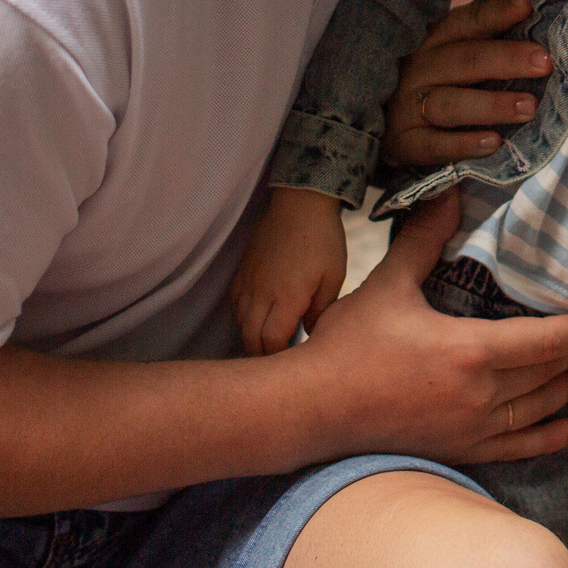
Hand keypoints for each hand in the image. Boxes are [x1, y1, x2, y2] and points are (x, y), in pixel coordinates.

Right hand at [230, 189, 349, 356]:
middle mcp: (262, 292)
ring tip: (266, 343)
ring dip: (251, 336)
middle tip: (276, 362)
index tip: (289, 364)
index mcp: (288, 297)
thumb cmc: (324, 240)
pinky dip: (242, 316)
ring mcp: (249, 280)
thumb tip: (309, 331)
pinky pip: (234, 302)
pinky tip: (255, 318)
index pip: (272, 341)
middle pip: (250, 337)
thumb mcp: (333, 276)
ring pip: (240, 322)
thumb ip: (321, 310)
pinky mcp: (243, 270)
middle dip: (261, 354)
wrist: (301, 203)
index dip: (278, 358)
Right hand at [300, 191, 567, 466]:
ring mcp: (471, 429)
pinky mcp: (458, 450)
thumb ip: (424, 240)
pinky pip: (518, 448)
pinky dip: (550, 438)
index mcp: (468, 351)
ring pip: (540, 410)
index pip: (547, 340)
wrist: (311, 410)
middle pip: (551, 374)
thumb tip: (450, 193)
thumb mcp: (387, 285)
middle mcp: (479, 396)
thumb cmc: (346, 347)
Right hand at [383, 0, 550, 166]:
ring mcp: (406, 106)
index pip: (466, 22)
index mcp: (432, 42)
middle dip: (506, 58)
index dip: (495, 12)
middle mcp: (417, 68)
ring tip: (529, 108)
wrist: (380, 129)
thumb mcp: (451, 60)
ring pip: (450, 103)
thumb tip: (535, 25)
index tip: (526, 3)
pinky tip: (494, 142)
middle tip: (544, 62)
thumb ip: (485, 45)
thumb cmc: (433, 87)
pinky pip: (434, 145)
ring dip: (491, 105)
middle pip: (464, 59)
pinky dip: (464, 144)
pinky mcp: (403, 143)